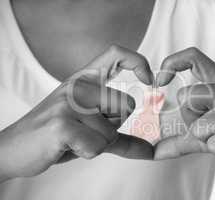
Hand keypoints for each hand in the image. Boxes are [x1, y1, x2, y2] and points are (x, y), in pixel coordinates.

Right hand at [0, 45, 153, 181]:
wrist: (15, 148)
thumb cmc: (56, 135)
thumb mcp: (89, 128)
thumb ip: (120, 136)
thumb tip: (150, 150)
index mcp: (85, 79)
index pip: (116, 53)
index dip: (138, 61)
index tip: (149, 80)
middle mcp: (78, 85)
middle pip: (128, 105)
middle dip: (114, 128)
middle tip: (87, 130)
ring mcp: (69, 102)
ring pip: (113, 131)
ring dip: (98, 144)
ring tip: (74, 138)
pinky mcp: (62, 123)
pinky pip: (98, 146)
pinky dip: (87, 153)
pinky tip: (67, 145)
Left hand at [154, 47, 214, 175]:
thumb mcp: (214, 132)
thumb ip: (184, 138)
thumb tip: (153, 151)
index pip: (193, 57)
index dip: (171, 63)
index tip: (161, 80)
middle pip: (186, 98)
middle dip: (194, 123)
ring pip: (198, 128)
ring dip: (212, 142)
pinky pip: (214, 145)